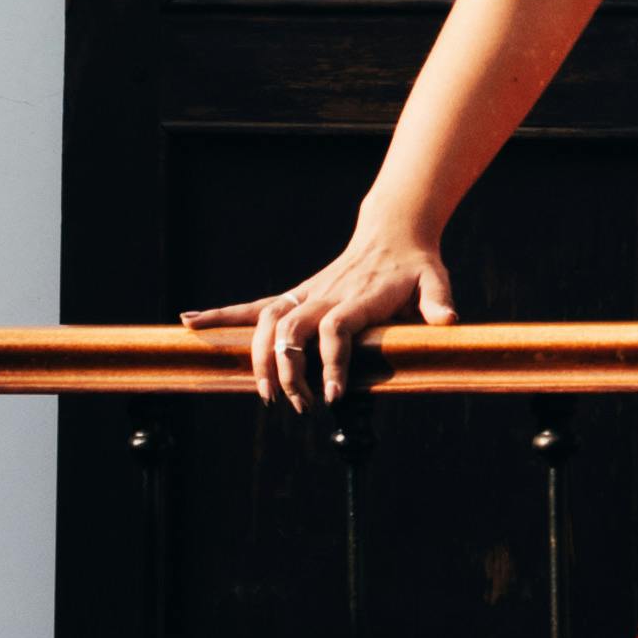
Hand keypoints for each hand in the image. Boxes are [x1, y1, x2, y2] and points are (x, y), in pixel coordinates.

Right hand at [183, 220, 453, 410]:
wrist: (392, 232)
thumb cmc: (414, 264)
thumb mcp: (434, 279)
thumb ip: (438, 301)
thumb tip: (449, 321)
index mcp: (358, 297)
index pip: (335, 329)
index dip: (331, 361)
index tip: (332, 396)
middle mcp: (325, 294)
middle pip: (293, 329)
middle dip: (289, 369)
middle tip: (298, 405)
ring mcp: (305, 294)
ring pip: (267, 321)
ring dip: (257, 357)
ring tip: (262, 394)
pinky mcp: (293, 296)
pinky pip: (252, 308)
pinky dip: (220, 315)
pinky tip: (188, 324)